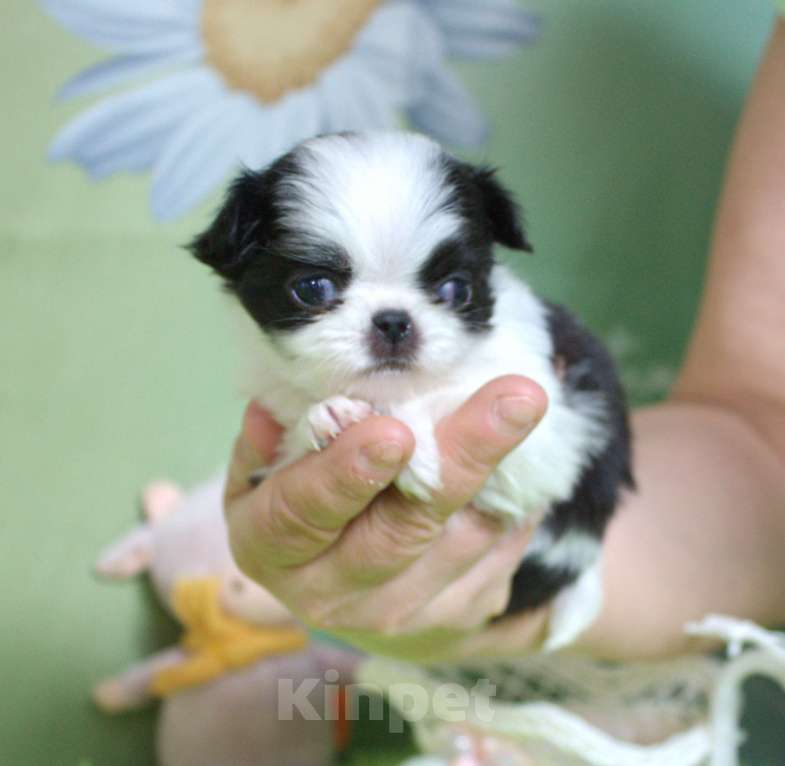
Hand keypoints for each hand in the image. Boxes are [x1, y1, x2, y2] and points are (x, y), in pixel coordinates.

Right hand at [224, 376, 548, 661]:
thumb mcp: (266, 471)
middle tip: (512, 398)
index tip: (392, 434)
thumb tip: (269, 412)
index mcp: (271, 547)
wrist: (345, 589)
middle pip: (401, 527)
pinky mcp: (454, 619)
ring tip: (524, 401)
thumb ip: (268, 440)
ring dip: (499, 469)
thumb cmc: (301, 503)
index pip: (303, 512)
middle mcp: (332, 594)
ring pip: (462, 537)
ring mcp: (399, 615)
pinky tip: (523, 458)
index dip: (344, 475)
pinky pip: (498, 551)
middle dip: (458, 457)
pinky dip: (514, 500)